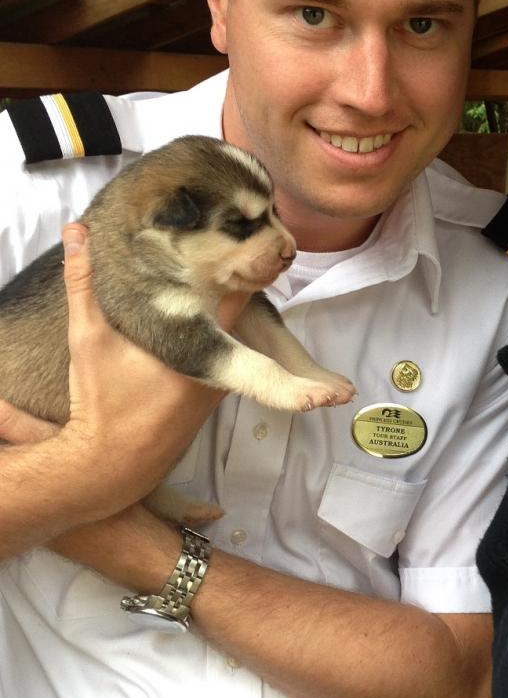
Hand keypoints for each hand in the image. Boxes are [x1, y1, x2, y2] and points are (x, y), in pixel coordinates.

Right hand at [0, 224, 224, 518]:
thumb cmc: (98, 401)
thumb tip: (76, 231)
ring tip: (211, 279)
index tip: (232, 237)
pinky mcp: (212, 401)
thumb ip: (82, 283)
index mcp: (198, 346)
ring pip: (236, 338)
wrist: (108, 465)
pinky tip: (200, 324)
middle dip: (231, 283)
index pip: (237, 292)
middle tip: (220, 251)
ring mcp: (219, 387)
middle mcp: (219, 367)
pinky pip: (227, 361)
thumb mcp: (87, 337)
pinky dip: (218, 341)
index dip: (238, 262)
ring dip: (224, 314)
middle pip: (240, 312)